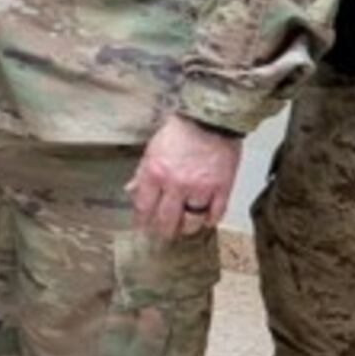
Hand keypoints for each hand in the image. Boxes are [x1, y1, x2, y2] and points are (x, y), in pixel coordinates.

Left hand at [129, 112, 243, 239]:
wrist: (211, 120)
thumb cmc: (180, 132)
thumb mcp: (153, 150)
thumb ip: (142, 174)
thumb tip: (131, 191)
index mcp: (155, 173)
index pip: (144, 207)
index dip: (143, 221)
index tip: (143, 227)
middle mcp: (176, 184)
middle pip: (167, 220)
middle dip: (163, 231)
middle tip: (163, 235)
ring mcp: (201, 187)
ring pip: (192, 221)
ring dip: (187, 228)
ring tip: (184, 229)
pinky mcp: (222, 187)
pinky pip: (216, 213)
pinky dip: (210, 220)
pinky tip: (206, 221)